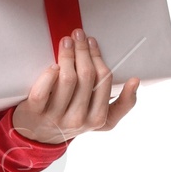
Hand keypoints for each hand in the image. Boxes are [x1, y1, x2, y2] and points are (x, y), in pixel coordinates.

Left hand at [11, 27, 140, 144]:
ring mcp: (55, 117)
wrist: (39, 137)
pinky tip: (53, 65)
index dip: (98, 57)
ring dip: (67, 55)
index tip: (92, 42)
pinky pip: (43, 90)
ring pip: (67, 79)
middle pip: (86, 76)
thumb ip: (122, 105)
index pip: (103, 80)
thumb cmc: (72, 119)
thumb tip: (135, 81)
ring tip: (65, 43)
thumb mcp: (99, 118)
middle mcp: (78, 120)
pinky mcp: (35, 113)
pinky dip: (48, 74)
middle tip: (78, 35)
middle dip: (83, 50)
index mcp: (98, 119)